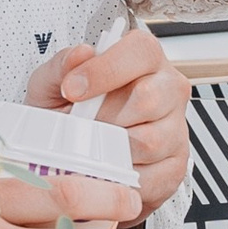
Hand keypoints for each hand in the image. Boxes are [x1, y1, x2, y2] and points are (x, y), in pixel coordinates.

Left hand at [25, 25, 190, 214]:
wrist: (67, 153)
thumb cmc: (66, 113)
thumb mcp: (51, 86)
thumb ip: (61, 66)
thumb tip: (81, 54)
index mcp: (144, 59)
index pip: (140, 51)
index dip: (105, 70)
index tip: (73, 89)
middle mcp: (168, 89)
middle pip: (148, 98)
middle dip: (104, 117)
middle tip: (83, 125)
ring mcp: (176, 128)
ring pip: (149, 141)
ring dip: (112, 149)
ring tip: (93, 146)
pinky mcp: (176, 165)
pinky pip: (153, 175)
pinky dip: (122, 177)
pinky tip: (108, 167)